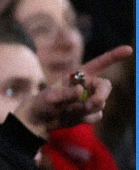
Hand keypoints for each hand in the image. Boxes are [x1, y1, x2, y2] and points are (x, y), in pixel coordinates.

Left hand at [14, 45, 130, 137]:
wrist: (41, 120)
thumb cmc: (42, 103)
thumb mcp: (49, 98)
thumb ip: (64, 94)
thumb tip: (80, 90)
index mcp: (78, 74)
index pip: (99, 63)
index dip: (114, 56)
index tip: (129, 49)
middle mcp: (87, 85)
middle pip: (106, 86)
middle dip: (101, 95)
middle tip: (92, 104)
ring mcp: (90, 98)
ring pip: (100, 103)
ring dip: (86, 109)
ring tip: (69, 111)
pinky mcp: (91, 112)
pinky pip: (96, 116)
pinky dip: (85, 118)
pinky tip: (73, 117)